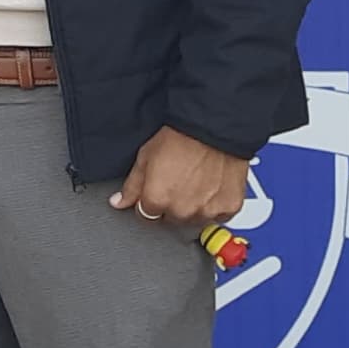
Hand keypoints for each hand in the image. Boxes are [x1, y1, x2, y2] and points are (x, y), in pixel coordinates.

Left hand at [109, 126, 250, 230]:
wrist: (214, 128)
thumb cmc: (180, 137)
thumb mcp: (145, 157)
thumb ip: (132, 185)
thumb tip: (119, 202)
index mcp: (157, 200)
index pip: (146, 215)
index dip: (149, 200)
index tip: (156, 189)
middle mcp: (182, 210)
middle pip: (171, 218)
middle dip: (171, 204)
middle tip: (178, 181)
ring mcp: (207, 211)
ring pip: (195, 219)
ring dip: (193, 207)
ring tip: (196, 182)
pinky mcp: (228, 208)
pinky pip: (219, 216)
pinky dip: (215, 205)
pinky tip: (211, 186)